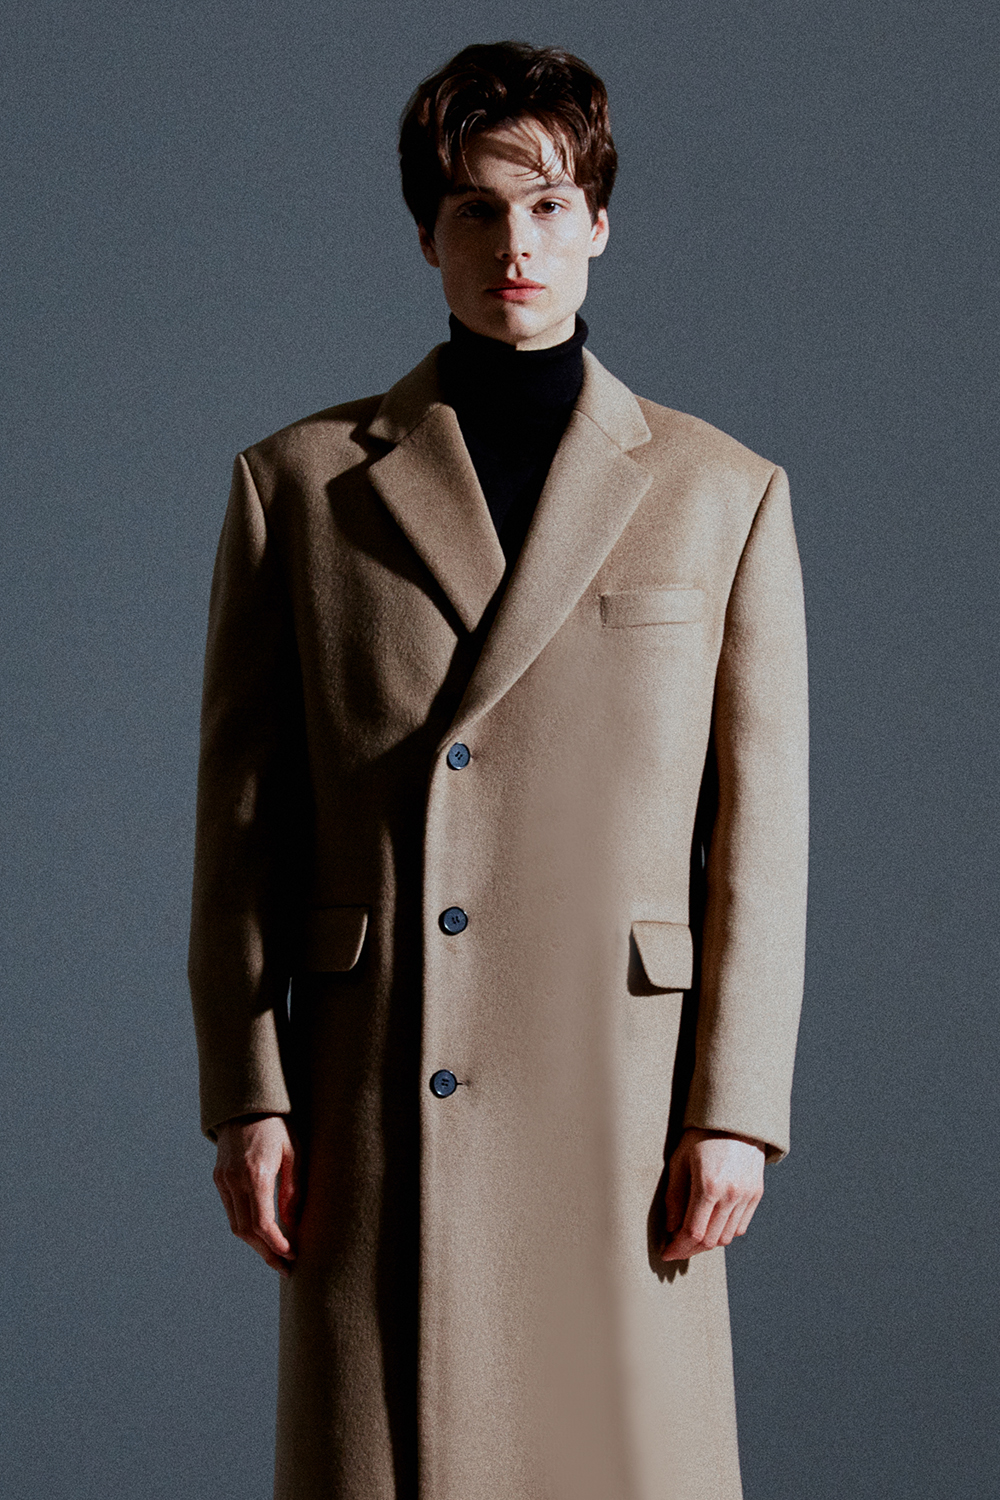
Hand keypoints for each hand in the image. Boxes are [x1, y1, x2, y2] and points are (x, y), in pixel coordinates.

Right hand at [213, 1114, 299, 1275]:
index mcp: (255, 1173)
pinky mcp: (218, 1179)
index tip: (292, 1255)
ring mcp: (223, 1180)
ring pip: (236, 1225)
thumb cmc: (277, 1126)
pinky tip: (262, 1234)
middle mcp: (234, 1180)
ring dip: (255, 1244)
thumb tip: (293, 1225)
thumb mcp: (293, 1152)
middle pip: (246, 1231)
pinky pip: (231, 1211)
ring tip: (277, 1255)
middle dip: (266, 1252)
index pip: (262, 1223)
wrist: (246, 1104)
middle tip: (285, 1267)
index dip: (276, 1244)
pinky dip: (246, 1227)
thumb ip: (293, 1189)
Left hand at [660, 1128, 764, 1261]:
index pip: (693, 1232)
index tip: (666, 1253)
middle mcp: (731, 1194)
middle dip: (690, 1250)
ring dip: (708, 1243)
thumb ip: (674, 1197)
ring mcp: (746, 1196)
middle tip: (676, 1249)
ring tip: (692, 1238)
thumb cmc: (702, 1136)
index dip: (678, 1247)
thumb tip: (672, 1228)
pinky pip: (741, 1226)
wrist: (736, 1119)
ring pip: (727, 1237)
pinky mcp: (756, 1194)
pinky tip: (712, 1226)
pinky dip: (725, 1233)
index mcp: (709, 1185)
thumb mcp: (680, 1160)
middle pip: (711, 1240)